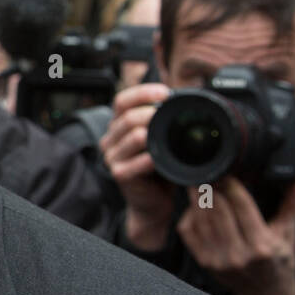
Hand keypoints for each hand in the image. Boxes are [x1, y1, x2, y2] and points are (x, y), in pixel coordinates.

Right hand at [100, 82, 173, 249]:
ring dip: (152, 134)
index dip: (142, 92)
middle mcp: (111, 139)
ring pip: (132, 136)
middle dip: (151, 113)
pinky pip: (135, 162)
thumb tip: (183, 99)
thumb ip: (160, 121)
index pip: (122, 101)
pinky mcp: (119, 174)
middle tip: (170, 115)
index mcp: (118, 126)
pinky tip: (158, 159)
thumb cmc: (158, 169)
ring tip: (167, 136)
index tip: (165, 92)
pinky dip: (149, 160)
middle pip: (127, 117)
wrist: (152, 203)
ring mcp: (112, 157)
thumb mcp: (158, 140)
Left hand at [176, 171, 294, 294]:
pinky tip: (196, 204)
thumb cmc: (280, 263)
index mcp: (261, 245)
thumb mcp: (289, 233)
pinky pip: (189, 232)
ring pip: (200, 218)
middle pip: (217, 209)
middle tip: (206, 169)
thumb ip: (294, 201)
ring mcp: (218, 260)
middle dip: (210, 186)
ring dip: (197, 197)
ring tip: (198, 181)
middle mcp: (238, 254)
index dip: (230, 184)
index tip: (226, 168)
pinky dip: (190, 215)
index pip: (241, 205)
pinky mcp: (204, 262)